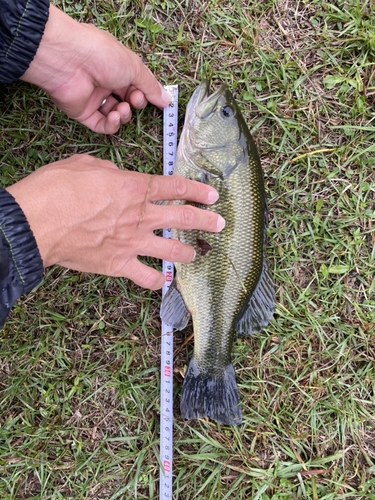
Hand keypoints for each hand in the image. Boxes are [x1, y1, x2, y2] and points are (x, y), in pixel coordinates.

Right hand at [6, 155, 224, 288]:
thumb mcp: (86, 165)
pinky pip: (146, 277)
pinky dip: (157, 280)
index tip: (212, 195)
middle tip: (220, 224)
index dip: (197, 190)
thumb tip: (118, 176)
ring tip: (196, 255)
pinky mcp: (119, 265)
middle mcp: (140, 216)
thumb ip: (111, 172)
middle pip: (184, 219)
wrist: (37, 222)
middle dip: (206, 221)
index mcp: (134, 187)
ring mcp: (132, 242)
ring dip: (188, 253)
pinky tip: (162, 281)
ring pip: (172, 251)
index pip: (176, 187)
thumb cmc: (57, 188)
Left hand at [21, 5, 170, 133]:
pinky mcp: (83, 113)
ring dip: (124, 115)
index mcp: (117, 68)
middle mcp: (105, 82)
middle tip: (135, 101)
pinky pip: (102, 125)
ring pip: (116, 115)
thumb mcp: (134, 68)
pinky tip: (115, 117)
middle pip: (127, 101)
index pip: (136, 86)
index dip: (145, 94)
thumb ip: (150, 87)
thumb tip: (166, 100)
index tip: (155, 100)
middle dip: (135, 104)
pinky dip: (112, 125)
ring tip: (122, 109)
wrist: (70, 61)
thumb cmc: (102, 55)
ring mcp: (94, 98)